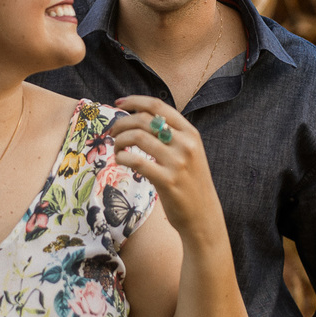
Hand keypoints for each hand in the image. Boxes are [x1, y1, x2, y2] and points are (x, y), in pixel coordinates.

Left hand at [107, 95, 222, 236]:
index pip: (158, 106)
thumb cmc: (189, 182)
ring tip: (116, 149)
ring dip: (120, 141)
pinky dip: (122, 157)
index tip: (119, 103)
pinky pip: (137, 161)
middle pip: (144, 120)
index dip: (135, 101)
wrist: (203, 215)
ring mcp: (177, 162)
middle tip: (113, 133)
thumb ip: (170, 135)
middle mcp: (186, 143)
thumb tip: (138, 118)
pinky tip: (120, 160)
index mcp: (190, 132)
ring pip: (138, 137)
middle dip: (122, 123)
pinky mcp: (167, 180)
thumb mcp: (188, 152)